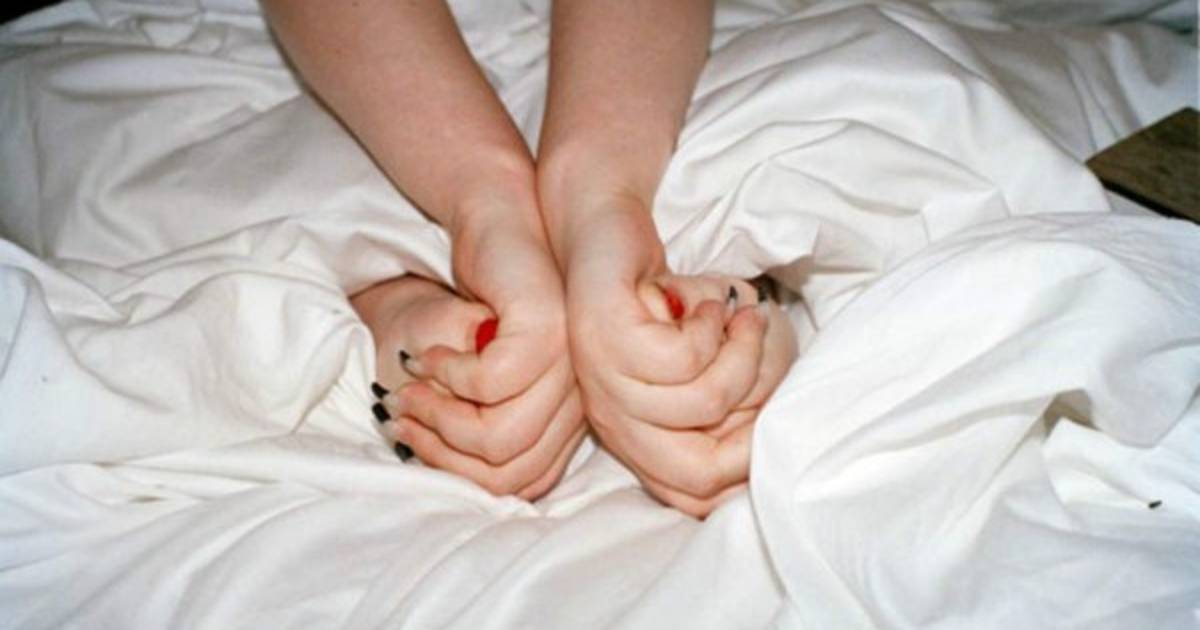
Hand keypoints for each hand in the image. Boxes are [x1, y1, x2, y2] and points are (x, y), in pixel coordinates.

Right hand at [378, 201, 585, 499]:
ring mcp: (570, 366)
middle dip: (441, 448)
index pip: (521, 484)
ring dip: (441, 414)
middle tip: (401, 411)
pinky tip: (432, 352)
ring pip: (503, 436)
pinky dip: (451, 375)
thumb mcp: (465, 380)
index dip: (456, 472)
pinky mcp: (551, 330)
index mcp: (566, 419)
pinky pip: (495, 384)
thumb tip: (456, 480)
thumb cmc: (474, 303)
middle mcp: (577, 399)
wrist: (497, 223)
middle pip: (510, 471)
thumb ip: (474, 431)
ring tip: (413, 382)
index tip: (409, 437)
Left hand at [555, 198, 795, 516]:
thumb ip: (744, 410)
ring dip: (743, 357)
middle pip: (696, 474)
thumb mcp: (722, 367)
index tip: (774, 409)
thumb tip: (768, 438)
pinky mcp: (602, 336)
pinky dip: (712, 327)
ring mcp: (602, 381)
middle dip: (756, 422)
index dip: (750, 466)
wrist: (608, 231)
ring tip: (743, 321)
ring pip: (699, 406)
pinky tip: (706, 304)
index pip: (695, 498)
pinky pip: (681, 359)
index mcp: (636, 440)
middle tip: (769, 366)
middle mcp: (613, 422)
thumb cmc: (677, 307)